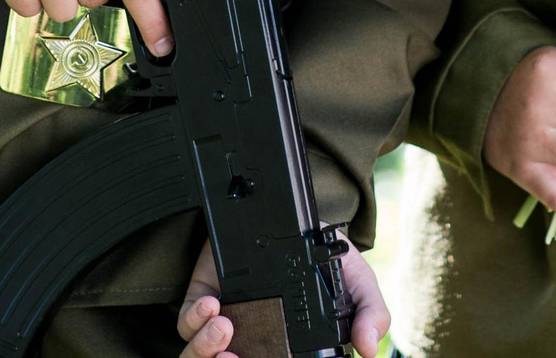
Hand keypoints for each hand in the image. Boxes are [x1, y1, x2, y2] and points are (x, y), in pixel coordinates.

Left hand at [175, 238, 389, 357]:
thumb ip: (370, 313)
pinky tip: (213, 304)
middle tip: (234, 357)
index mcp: (290, 346)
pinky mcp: (203, 297)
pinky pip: (186, 322)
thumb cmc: (328, 255)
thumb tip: (369, 349)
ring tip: (225, 327)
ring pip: (202, 354)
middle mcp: (257, 340)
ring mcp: (228, 321)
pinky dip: (194, 320)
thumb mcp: (359, 282)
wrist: (296, 212)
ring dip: (206, 348)